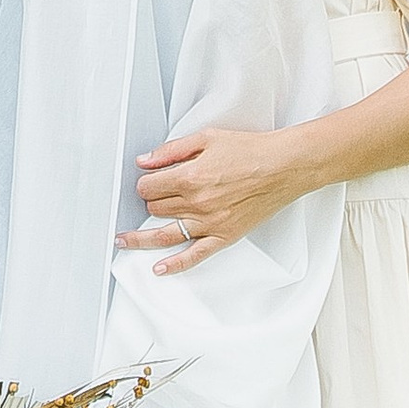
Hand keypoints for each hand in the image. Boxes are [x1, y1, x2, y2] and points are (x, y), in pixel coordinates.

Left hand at [118, 125, 299, 273]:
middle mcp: (197, 203)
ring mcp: (209, 223)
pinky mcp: (224, 236)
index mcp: (190, 177)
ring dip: (140, 238)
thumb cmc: (251, 151)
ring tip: (124, 240)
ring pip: (164, 234)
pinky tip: (160, 269)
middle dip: (150, 201)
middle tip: (156, 195)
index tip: (148, 181)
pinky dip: (175, 265)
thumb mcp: (206, 138)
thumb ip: (171, 151)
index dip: (144, 183)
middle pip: (155, 209)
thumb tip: (145, 161)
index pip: (148, 187)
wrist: (284, 166)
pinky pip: (195, 255)